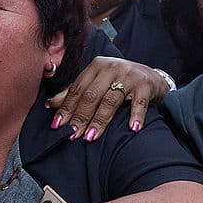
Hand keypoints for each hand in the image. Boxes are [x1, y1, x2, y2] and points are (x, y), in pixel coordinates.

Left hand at [45, 57, 169, 140]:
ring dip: (100, 121)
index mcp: (97, 66)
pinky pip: (139, 103)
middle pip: (92, 95)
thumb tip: (51, 104)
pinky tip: (132, 129)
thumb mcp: (97, 82)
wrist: (151, 76)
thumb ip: (76, 91)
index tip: (58, 125)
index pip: (78, 89)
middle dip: (80, 116)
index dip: (67, 108)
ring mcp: (130, 75)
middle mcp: (112, 67)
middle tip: (72, 134)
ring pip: (111, 100)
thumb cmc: (120, 81)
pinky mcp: (145, 85)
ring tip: (91, 137)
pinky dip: (135, 116)